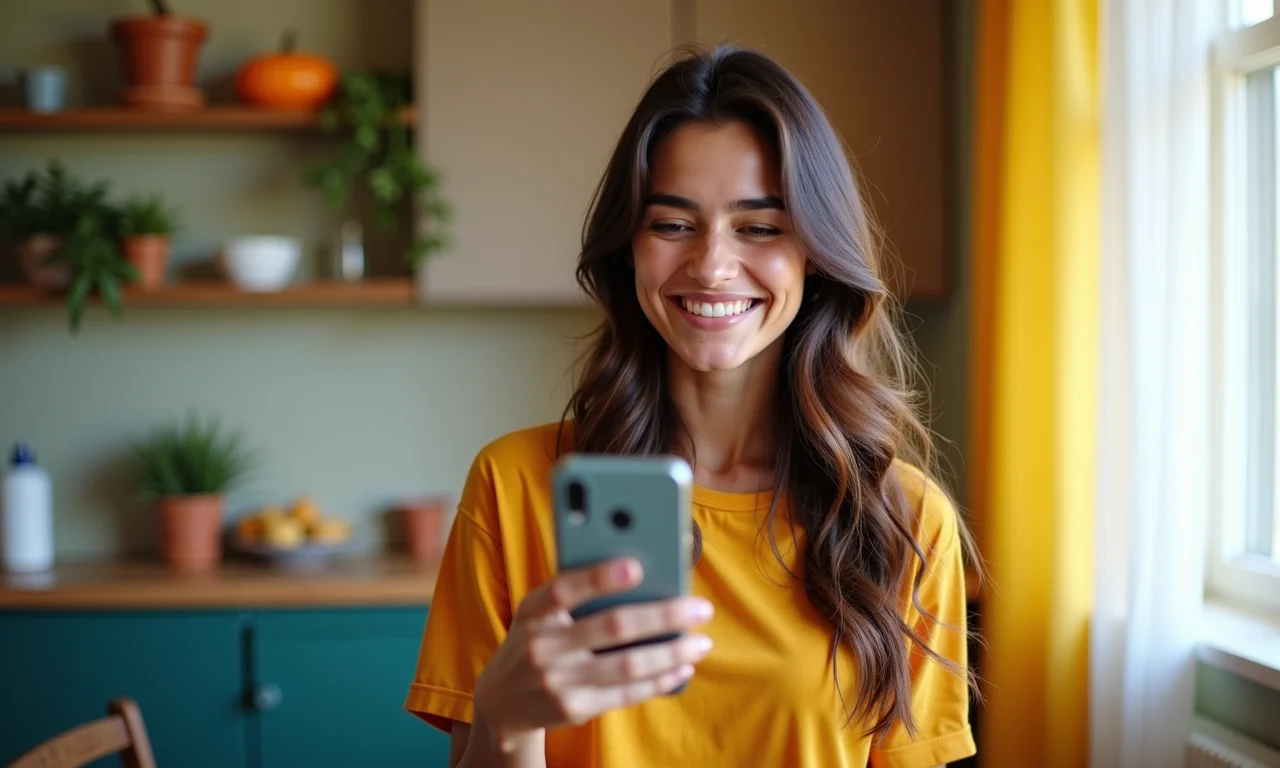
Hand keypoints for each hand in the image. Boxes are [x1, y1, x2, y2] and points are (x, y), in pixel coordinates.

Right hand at [472, 557, 713, 750]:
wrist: (503, 699)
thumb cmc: (537, 639)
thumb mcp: (540, 613)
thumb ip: (576, 595)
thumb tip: (644, 577)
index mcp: (533, 611)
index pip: (564, 589)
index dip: (598, 577)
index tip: (637, 566)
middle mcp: (542, 646)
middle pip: (611, 627)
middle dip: (663, 616)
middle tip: (701, 609)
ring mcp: (557, 681)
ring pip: (627, 665)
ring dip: (671, 653)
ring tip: (701, 642)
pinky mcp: (573, 709)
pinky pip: (626, 693)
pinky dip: (659, 680)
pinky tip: (682, 668)